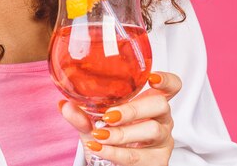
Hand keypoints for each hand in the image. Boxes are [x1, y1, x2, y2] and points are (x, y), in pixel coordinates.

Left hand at [59, 71, 182, 165]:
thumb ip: (82, 113)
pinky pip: (137, 155)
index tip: (151, 78)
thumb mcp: (95, 122)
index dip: (166, 79)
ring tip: (99, 134)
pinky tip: (98, 147)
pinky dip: (114, 152)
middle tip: (109, 115)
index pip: (172, 86)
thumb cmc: (111, 135)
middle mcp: (162, 119)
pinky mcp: (157, 161)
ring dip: (122, 133)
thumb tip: (65, 105)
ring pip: (151, 130)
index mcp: (151, 102)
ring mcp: (163, 140)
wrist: (111, 164)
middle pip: (161, 105)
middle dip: (133, 109)